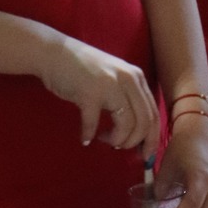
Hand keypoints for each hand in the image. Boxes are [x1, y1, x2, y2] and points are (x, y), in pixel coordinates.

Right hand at [40, 34, 158, 151]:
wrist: (54, 53)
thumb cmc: (83, 70)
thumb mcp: (114, 79)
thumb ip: (127, 98)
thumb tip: (137, 133)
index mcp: (137, 78)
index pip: (154, 114)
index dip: (152, 138)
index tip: (145, 155)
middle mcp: (128, 80)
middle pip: (144, 122)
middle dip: (135, 142)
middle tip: (120, 148)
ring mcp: (109, 85)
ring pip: (127, 125)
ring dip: (116, 139)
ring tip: (104, 139)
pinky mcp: (89, 92)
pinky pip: (94, 123)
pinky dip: (89, 134)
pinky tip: (85, 138)